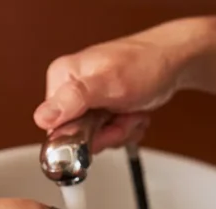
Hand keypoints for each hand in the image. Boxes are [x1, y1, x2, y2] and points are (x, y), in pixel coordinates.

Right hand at [33, 19, 206, 151]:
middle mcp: (70, 90)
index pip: (53, 127)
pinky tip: (132, 113)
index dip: (81, 137)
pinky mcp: (102, 111)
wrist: (172, 62)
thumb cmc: (145, 65)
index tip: (101, 128)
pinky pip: (109, 136)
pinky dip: (126, 130)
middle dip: (106, 134)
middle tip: (121, 117)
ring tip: (129, 111)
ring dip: (120, 132)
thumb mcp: (109, 83)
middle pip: (77, 137)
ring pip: (96, 140)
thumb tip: (43, 117)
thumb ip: (74, 100)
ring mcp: (87, 102)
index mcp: (62, 78)